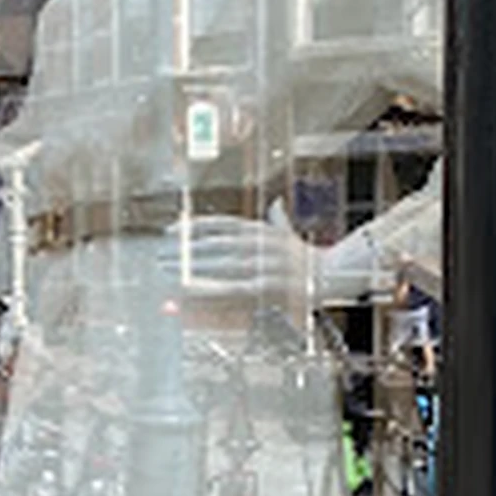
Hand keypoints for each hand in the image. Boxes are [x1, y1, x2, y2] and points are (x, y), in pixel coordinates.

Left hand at [169, 203, 312, 312]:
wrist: (337, 275)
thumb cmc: (309, 258)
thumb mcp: (292, 236)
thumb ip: (279, 220)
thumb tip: (277, 203)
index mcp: (261, 230)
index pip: (220, 224)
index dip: (192, 226)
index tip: (169, 230)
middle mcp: (261, 243)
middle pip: (215, 244)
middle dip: (185, 249)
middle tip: (158, 255)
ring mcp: (266, 263)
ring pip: (221, 265)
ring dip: (192, 268)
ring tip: (167, 271)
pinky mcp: (270, 286)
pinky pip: (234, 289)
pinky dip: (212, 290)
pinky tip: (193, 292)